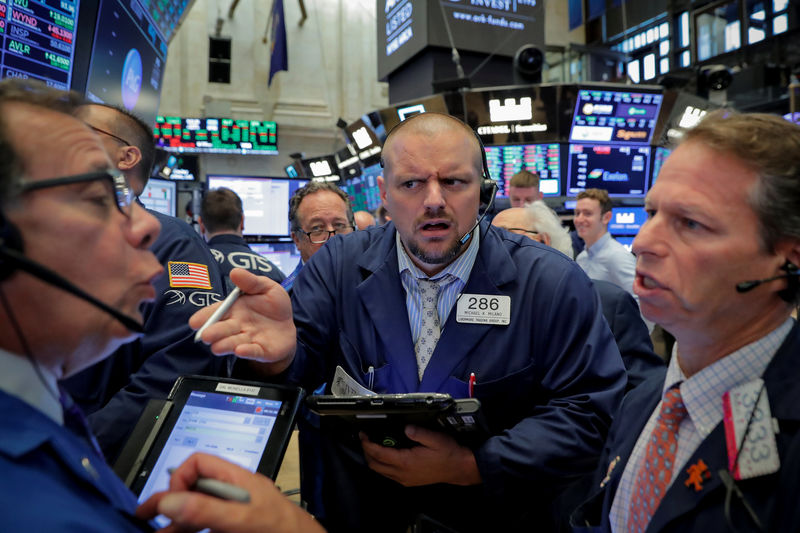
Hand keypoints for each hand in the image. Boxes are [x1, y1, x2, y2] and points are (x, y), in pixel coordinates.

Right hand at [136, 453, 323, 532]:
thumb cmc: (287, 529)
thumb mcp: (243, 518)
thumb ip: (207, 509)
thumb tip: (170, 500)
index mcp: (237, 480)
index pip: (199, 464)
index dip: (179, 479)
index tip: (166, 503)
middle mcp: (233, 494)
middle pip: (193, 491)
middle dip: (169, 504)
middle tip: (144, 519)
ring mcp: (234, 515)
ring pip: (198, 514)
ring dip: (176, 524)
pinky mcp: (236, 530)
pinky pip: (208, 527)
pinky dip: (191, 531)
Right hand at [190, 268, 295, 372]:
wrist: (289, 324)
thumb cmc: (273, 305)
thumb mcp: (266, 287)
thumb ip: (251, 281)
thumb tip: (235, 271)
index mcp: (235, 309)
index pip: (216, 312)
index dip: (204, 317)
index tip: (194, 322)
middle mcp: (238, 326)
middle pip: (222, 329)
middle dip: (213, 332)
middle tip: (205, 335)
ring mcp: (249, 340)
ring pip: (233, 343)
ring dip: (225, 344)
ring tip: (216, 347)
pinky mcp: (262, 351)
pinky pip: (253, 351)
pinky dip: (247, 352)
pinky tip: (240, 350)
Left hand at [360, 425, 481, 486]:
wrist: (459, 469)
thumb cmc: (448, 453)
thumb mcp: (435, 438)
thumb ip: (419, 433)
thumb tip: (406, 428)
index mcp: (406, 462)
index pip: (379, 454)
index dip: (368, 444)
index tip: (363, 435)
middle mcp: (402, 473)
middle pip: (375, 465)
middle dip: (366, 451)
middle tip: (365, 439)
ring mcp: (405, 479)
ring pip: (380, 471)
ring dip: (373, 459)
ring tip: (373, 445)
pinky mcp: (408, 481)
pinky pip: (388, 475)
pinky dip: (382, 465)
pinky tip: (386, 455)